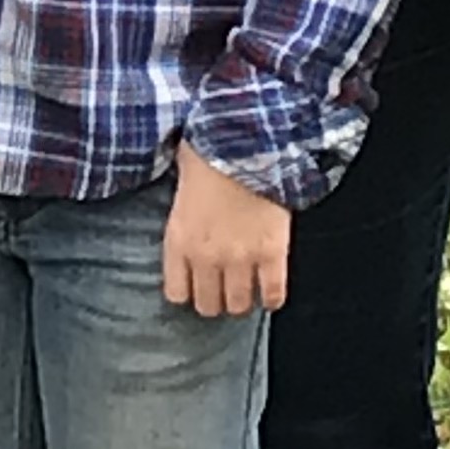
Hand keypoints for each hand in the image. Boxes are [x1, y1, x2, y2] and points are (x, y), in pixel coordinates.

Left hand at [163, 145, 291, 315]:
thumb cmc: (211, 151)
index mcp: (178, 239)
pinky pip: (273, 293)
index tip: (195, 285)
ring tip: (246, 292)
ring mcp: (239, 259)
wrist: (248, 143)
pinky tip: (271, 293)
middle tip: (222, 291)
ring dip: (242, 301)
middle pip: (208, 305)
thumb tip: (180, 187)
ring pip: (239, 305)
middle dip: (215, 300)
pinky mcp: (271, 254)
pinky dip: (273, 297)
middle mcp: (205, 257)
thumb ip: (180, 200)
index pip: (176, 292)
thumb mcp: (179, 181)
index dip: (187, 291)